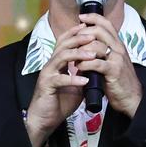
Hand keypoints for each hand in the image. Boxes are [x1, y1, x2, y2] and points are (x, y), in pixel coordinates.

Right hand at [25, 23, 92, 146]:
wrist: (46, 119)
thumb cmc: (60, 101)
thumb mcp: (77, 86)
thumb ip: (84, 74)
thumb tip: (99, 68)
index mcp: (58, 62)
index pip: (65, 41)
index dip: (76, 33)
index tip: (90, 27)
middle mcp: (51, 64)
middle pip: (63, 44)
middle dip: (79, 38)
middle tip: (93, 36)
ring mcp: (48, 74)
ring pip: (61, 57)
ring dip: (78, 55)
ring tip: (93, 56)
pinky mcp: (46, 86)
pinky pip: (60, 79)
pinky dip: (73, 79)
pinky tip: (85, 80)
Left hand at [74, 12, 142, 117]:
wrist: (132, 98)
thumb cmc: (119, 81)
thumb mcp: (112, 62)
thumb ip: (102, 52)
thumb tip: (85, 45)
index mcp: (118, 44)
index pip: (106, 23)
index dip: (93, 17)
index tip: (81, 17)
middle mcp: (119, 48)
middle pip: (99, 30)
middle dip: (83, 33)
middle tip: (74, 40)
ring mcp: (117, 59)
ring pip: (96, 45)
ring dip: (81, 50)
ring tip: (75, 59)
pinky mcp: (114, 71)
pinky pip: (96, 63)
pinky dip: (85, 64)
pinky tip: (80, 67)